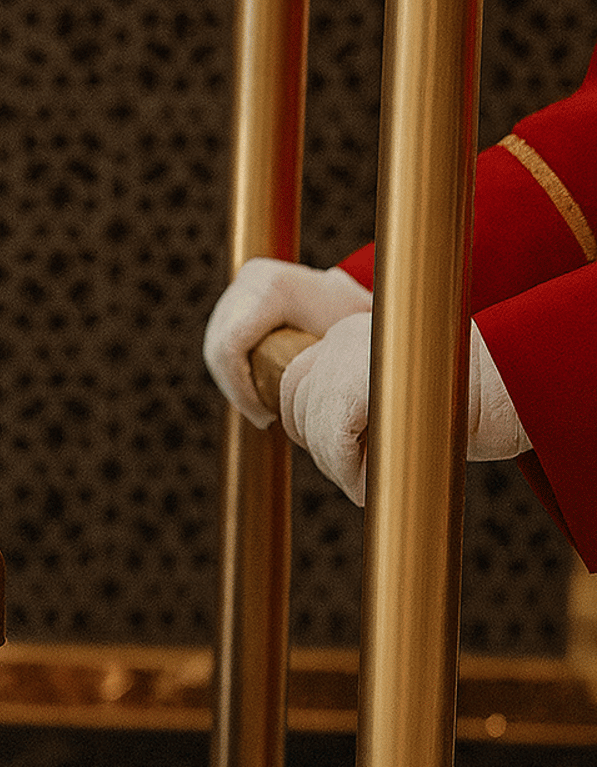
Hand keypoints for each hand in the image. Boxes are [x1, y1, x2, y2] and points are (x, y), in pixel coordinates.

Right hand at [203, 258, 373, 428]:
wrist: (353, 292)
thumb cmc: (355, 320)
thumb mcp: (350, 338)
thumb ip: (336, 360)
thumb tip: (328, 405)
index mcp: (272, 288)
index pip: (232, 346)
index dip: (240, 389)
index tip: (265, 418)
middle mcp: (248, 281)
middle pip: (218, 347)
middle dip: (234, 389)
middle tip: (260, 418)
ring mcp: (238, 287)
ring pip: (215, 345)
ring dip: (231, 382)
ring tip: (257, 409)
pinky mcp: (235, 297)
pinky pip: (220, 340)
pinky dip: (232, 369)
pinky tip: (252, 391)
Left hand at [279, 312, 530, 504]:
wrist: (525, 381)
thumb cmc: (482, 397)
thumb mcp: (411, 394)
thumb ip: (366, 405)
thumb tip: (325, 444)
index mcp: (358, 333)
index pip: (298, 379)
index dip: (309, 424)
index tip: (340, 455)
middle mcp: (346, 336)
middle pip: (295, 400)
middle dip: (317, 445)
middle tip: (357, 475)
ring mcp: (352, 357)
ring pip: (312, 425)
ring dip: (336, 466)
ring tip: (374, 485)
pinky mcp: (364, 384)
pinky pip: (334, 439)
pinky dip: (350, 471)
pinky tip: (375, 486)